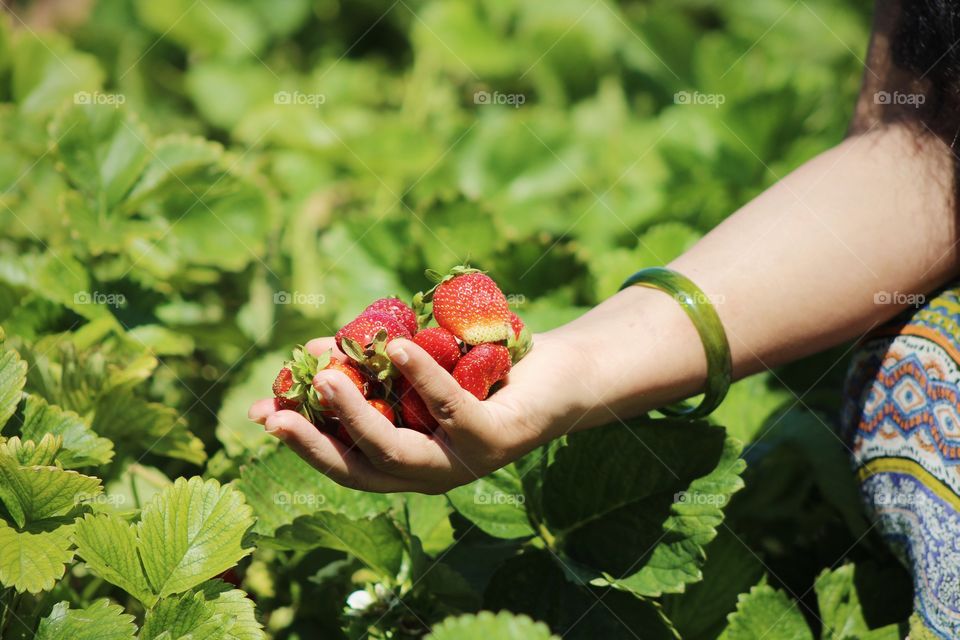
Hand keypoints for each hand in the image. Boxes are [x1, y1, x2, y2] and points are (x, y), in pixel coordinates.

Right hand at [248, 333, 587, 493]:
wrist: (563, 373)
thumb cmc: (486, 368)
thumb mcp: (419, 363)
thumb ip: (370, 364)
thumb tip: (311, 348)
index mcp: (409, 459)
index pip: (345, 461)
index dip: (301, 441)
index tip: (262, 415)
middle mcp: (432, 473)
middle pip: (361, 469)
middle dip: (314, 442)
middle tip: (276, 412)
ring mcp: (465, 462)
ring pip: (398, 451)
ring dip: (357, 414)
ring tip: (326, 376)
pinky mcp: (497, 441)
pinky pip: (451, 410)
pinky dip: (421, 378)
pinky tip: (395, 346)